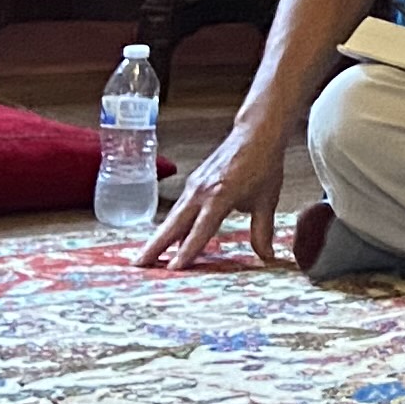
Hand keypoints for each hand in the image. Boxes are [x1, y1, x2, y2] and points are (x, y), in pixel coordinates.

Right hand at [137, 124, 282, 270]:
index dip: (186, 251)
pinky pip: (179, 209)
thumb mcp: (267, 201)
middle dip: (155, 246)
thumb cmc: (263, 166)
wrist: (256, 134)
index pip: (200, 230)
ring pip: (173, 217)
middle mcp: (201, 192)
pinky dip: (170, 225)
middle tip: (138, 265)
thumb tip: (266, 257)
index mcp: (220, 196)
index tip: (172, 269)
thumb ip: (262, 231)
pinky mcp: (193, 183)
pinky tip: (166, 240)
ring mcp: (194, 186)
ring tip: (143, 258)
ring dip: (158, 237)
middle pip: (174, 224)